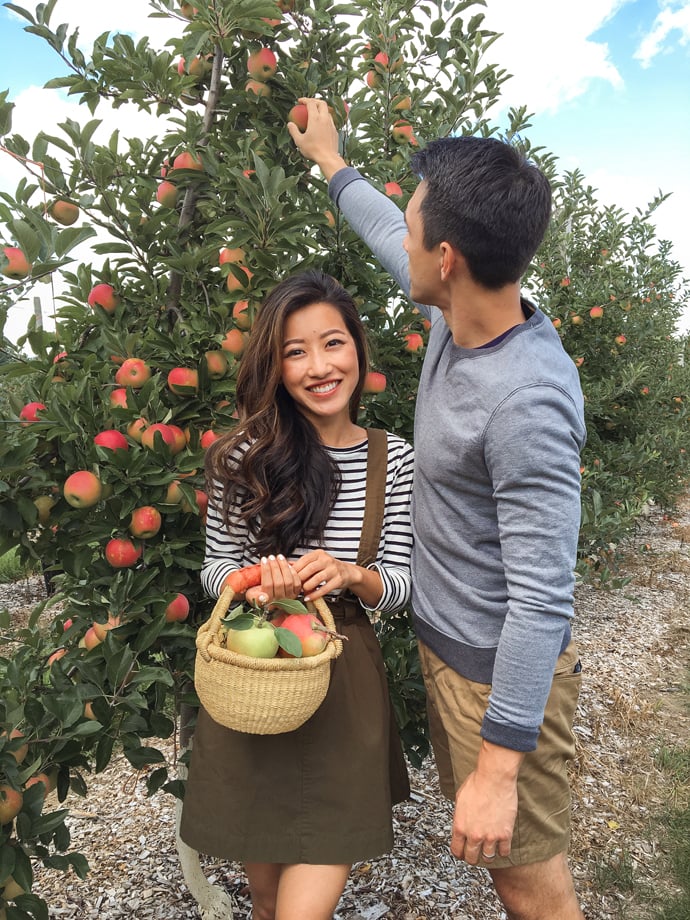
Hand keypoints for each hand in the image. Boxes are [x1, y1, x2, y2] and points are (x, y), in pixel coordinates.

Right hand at [244, 554, 301, 606]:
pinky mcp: (296, 593)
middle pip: (279, 582)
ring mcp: (289, 597)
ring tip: (279, 557)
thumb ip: (256, 597)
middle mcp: (280, 601)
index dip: (266, 571)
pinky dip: (293, 571)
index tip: (264, 560)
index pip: (268, 584)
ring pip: (288, 581)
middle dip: (275, 567)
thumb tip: (263, 597)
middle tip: (271, 557)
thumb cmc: (258, 594)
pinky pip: (297, 582)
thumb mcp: (252, 596)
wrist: (268, 598)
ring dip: (284, 567)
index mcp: (268, 602)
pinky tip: (287, 564)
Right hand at [286, 97, 345, 179]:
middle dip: (315, 100)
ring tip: (315, 114)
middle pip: (322, 103)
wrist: (328, 158)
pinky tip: (321, 125)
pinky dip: (325, 119)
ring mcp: (331, 124)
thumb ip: (293, 131)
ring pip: (327, 111)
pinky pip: (330, 121)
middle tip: (309, 104)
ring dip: (321, 110)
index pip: (311, 103)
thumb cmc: (312, 150)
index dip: (305, 100)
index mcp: (315, 119)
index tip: (300, 101)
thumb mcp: (299, 141)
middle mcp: (324, 119)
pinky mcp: (335, 131)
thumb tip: (289, 124)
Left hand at [291, 549, 354, 599]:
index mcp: (318, 554)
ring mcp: (333, 569)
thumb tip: (286, 565)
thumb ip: (302, 563)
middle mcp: (326, 560)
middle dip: (301, 579)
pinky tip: (308, 598)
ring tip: (302, 591)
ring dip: (307, 587)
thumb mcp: (315, 561)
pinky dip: (315, 594)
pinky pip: (325, 588)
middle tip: (294, 586)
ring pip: (317, 578)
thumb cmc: (327, 567)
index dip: (295, 570)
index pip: (304, 560)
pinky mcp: (338, 580)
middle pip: (310, 569)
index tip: (289, 577)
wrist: (347, 572)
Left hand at [450, 743, 521, 863]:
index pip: (457, 850)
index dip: (460, 853)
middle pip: (472, 858)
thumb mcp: (460, 800)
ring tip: (489, 849)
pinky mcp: (505, 834)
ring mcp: (490, 836)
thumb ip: (460, 816)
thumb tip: (462, 824)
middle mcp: (474, 835)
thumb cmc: (477, 783)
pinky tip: (502, 844)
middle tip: (476, 853)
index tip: (463, 853)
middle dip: (473, 857)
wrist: (494, 779)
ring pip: (488, 858)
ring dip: (488, 855)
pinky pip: (504, 852)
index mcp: (460, 826)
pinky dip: (503, 850)